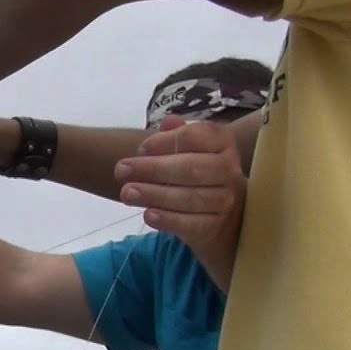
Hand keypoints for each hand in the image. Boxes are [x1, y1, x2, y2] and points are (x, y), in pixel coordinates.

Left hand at [113, 115, 246, 289]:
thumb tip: (168, 122)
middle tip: (121, 170)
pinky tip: (147, 215)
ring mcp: (225, 200)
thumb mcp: (189, 151)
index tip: (140, 149)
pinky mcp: (215, 227)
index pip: (194, 137)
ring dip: (154, 195)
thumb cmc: (197, 175)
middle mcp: (229, 170)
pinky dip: (168, 220)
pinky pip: (191, 224)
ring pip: (189, 197)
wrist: (222, 216)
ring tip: (127, 193)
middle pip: (190, 168)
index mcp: (222, 143)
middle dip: (152, 169)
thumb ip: (177, 136)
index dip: (164, 142)